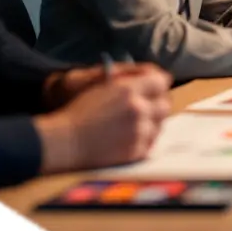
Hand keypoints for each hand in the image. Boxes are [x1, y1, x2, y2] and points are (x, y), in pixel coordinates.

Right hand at [37, 66, 172, 171]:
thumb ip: (129, 82)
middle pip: (165, 104)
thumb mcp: (102, 87)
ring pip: (160, 124)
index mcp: (129, 90)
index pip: (161, 80)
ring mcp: (140, 132)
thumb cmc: (79, 113)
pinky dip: (145, 139)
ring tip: (135, 124)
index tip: (154, 87)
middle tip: (148, 106)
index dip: (158, 83)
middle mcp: (139, 109)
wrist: (66, 142)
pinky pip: (152, 142)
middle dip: (158, 103)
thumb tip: (153, 80)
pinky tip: (131, 136)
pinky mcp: (137, 151)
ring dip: (152, 122)